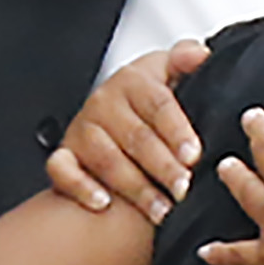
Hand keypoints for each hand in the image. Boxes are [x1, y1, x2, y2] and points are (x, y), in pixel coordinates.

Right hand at [45, 39, 208, 224]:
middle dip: (163, 167)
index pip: (158, 104)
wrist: (113, 110)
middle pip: (136, 137)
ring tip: (161, 209)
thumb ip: (185, 61)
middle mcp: (104, 103)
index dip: (177, 130)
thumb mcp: (167, 71)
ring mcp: (81, 129)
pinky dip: (80, 187)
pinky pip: (63, 169)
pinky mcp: (64, 153)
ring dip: (135, 188)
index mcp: (132, 80)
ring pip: (107, 159)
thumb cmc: (146, 98)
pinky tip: (102, 203)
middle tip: (183, 189)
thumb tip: (200, 55)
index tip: (194, 155)